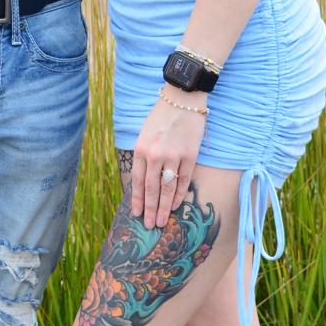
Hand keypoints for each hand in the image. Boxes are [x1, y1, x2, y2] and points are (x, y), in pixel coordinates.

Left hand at [131, 88, 206, 226]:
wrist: (182, 99)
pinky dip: (180, 194)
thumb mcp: (145, 134)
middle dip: (150, 209)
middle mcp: (155, 155)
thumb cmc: (162, 116)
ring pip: (167, 188)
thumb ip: (144, 156)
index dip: (138, 200)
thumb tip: (144, 181)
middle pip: (151, 189)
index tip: (137, 214)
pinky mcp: (189, 155)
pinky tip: (176, 205)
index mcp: (141, 149)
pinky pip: (183, 180)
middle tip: (150, 226)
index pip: (137, 181)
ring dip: (163, 207)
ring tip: (161, 221)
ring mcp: (173, 156)